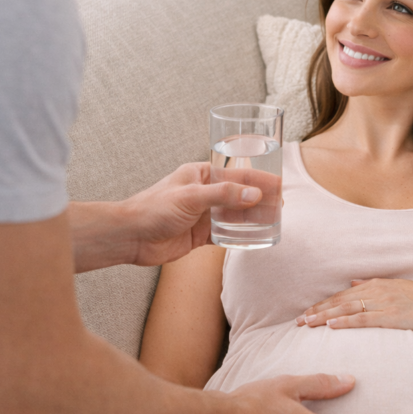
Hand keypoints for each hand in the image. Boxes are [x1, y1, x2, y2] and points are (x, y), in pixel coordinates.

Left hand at [69, 163, 263, 271]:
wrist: (131, 237)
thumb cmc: (154, 209)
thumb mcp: (191, 197)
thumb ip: (223, 196)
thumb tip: (253, 196)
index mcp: (200, 175)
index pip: (236, 175)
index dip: (259, 180)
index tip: (279, 184)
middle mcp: (203, 193)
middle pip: (238, 196)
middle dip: (260, 200)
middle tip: (281, 206)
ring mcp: (202, 215)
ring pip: (234, 216)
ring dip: (252, 219)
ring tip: (274, 222)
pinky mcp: (199, 236)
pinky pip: (225, 235)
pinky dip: (239, 236)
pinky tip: (254, 239)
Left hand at [296, 278, 412, 333]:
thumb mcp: (396, 287)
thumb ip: (372, 285)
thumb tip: (352, 284)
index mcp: (376, 285)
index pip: (343, 295)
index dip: (323, 304)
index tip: (307, 313)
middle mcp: (377, 291)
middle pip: (340, 301)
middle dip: (317, 311)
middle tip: (298, 321)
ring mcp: (384, 303)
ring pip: (347, 309)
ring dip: (325, 317)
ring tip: (307, 324)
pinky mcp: (391, 316)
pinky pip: (364, 319)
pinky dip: (346, 322)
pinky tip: (331, 326)